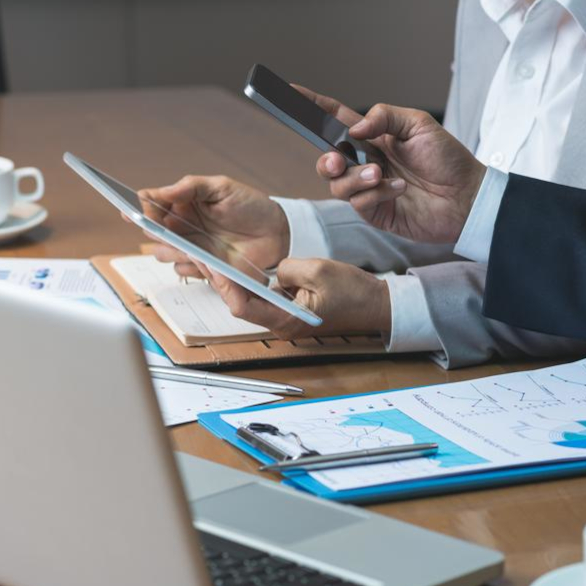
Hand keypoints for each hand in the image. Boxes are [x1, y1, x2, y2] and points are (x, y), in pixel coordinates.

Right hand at [135, 175, 288, 277]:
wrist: (277, 232)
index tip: (138, 211)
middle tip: (167, 230)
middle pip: (151, 232)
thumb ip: (190, 187)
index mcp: (183, 203)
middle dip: (156, 232)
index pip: (151, 205)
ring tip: (190, 248)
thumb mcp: (222, 187)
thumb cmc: (252, 206)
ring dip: (172, 251)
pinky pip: (184, 271)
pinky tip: (206, 261)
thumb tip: (160, 192)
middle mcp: (183, 226)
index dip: (140, 209)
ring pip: (163, 253)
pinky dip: (190, 267)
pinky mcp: (203, 267)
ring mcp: (192, 248)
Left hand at [201, 258, 390, 340]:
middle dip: (227, 283)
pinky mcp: (292, 313)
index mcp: (287, 320)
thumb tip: (272, 271)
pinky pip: (268, 299)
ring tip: (221, 262)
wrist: (377, 306)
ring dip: (240, 284)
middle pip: (244, 305)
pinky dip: (256, 285)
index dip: (226, 286)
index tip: (214, 267)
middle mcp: (283, 325)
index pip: (244, 307)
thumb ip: (287, 268)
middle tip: (208, 259)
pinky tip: (247, 270)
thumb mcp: (317, 269)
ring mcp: (287, 321)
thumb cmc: (354, 293)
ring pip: (255, 301)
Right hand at [299, 87, 485, 243]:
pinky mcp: (376, 212)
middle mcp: (366, 162)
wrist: (467, 197)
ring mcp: (369, 189)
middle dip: (326, 158)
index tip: (289, 92)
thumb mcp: (419, 124)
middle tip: (337, 158)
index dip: (312, 106)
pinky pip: (358, 202)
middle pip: (327, 158)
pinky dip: (376, 193)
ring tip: (380, 173)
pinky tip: (398, 188)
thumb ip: (384, 117)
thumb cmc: (448, 159)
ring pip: (337, 184)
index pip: (335, 120)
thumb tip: (353, 130)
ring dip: (356, 177)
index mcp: (374, 137)